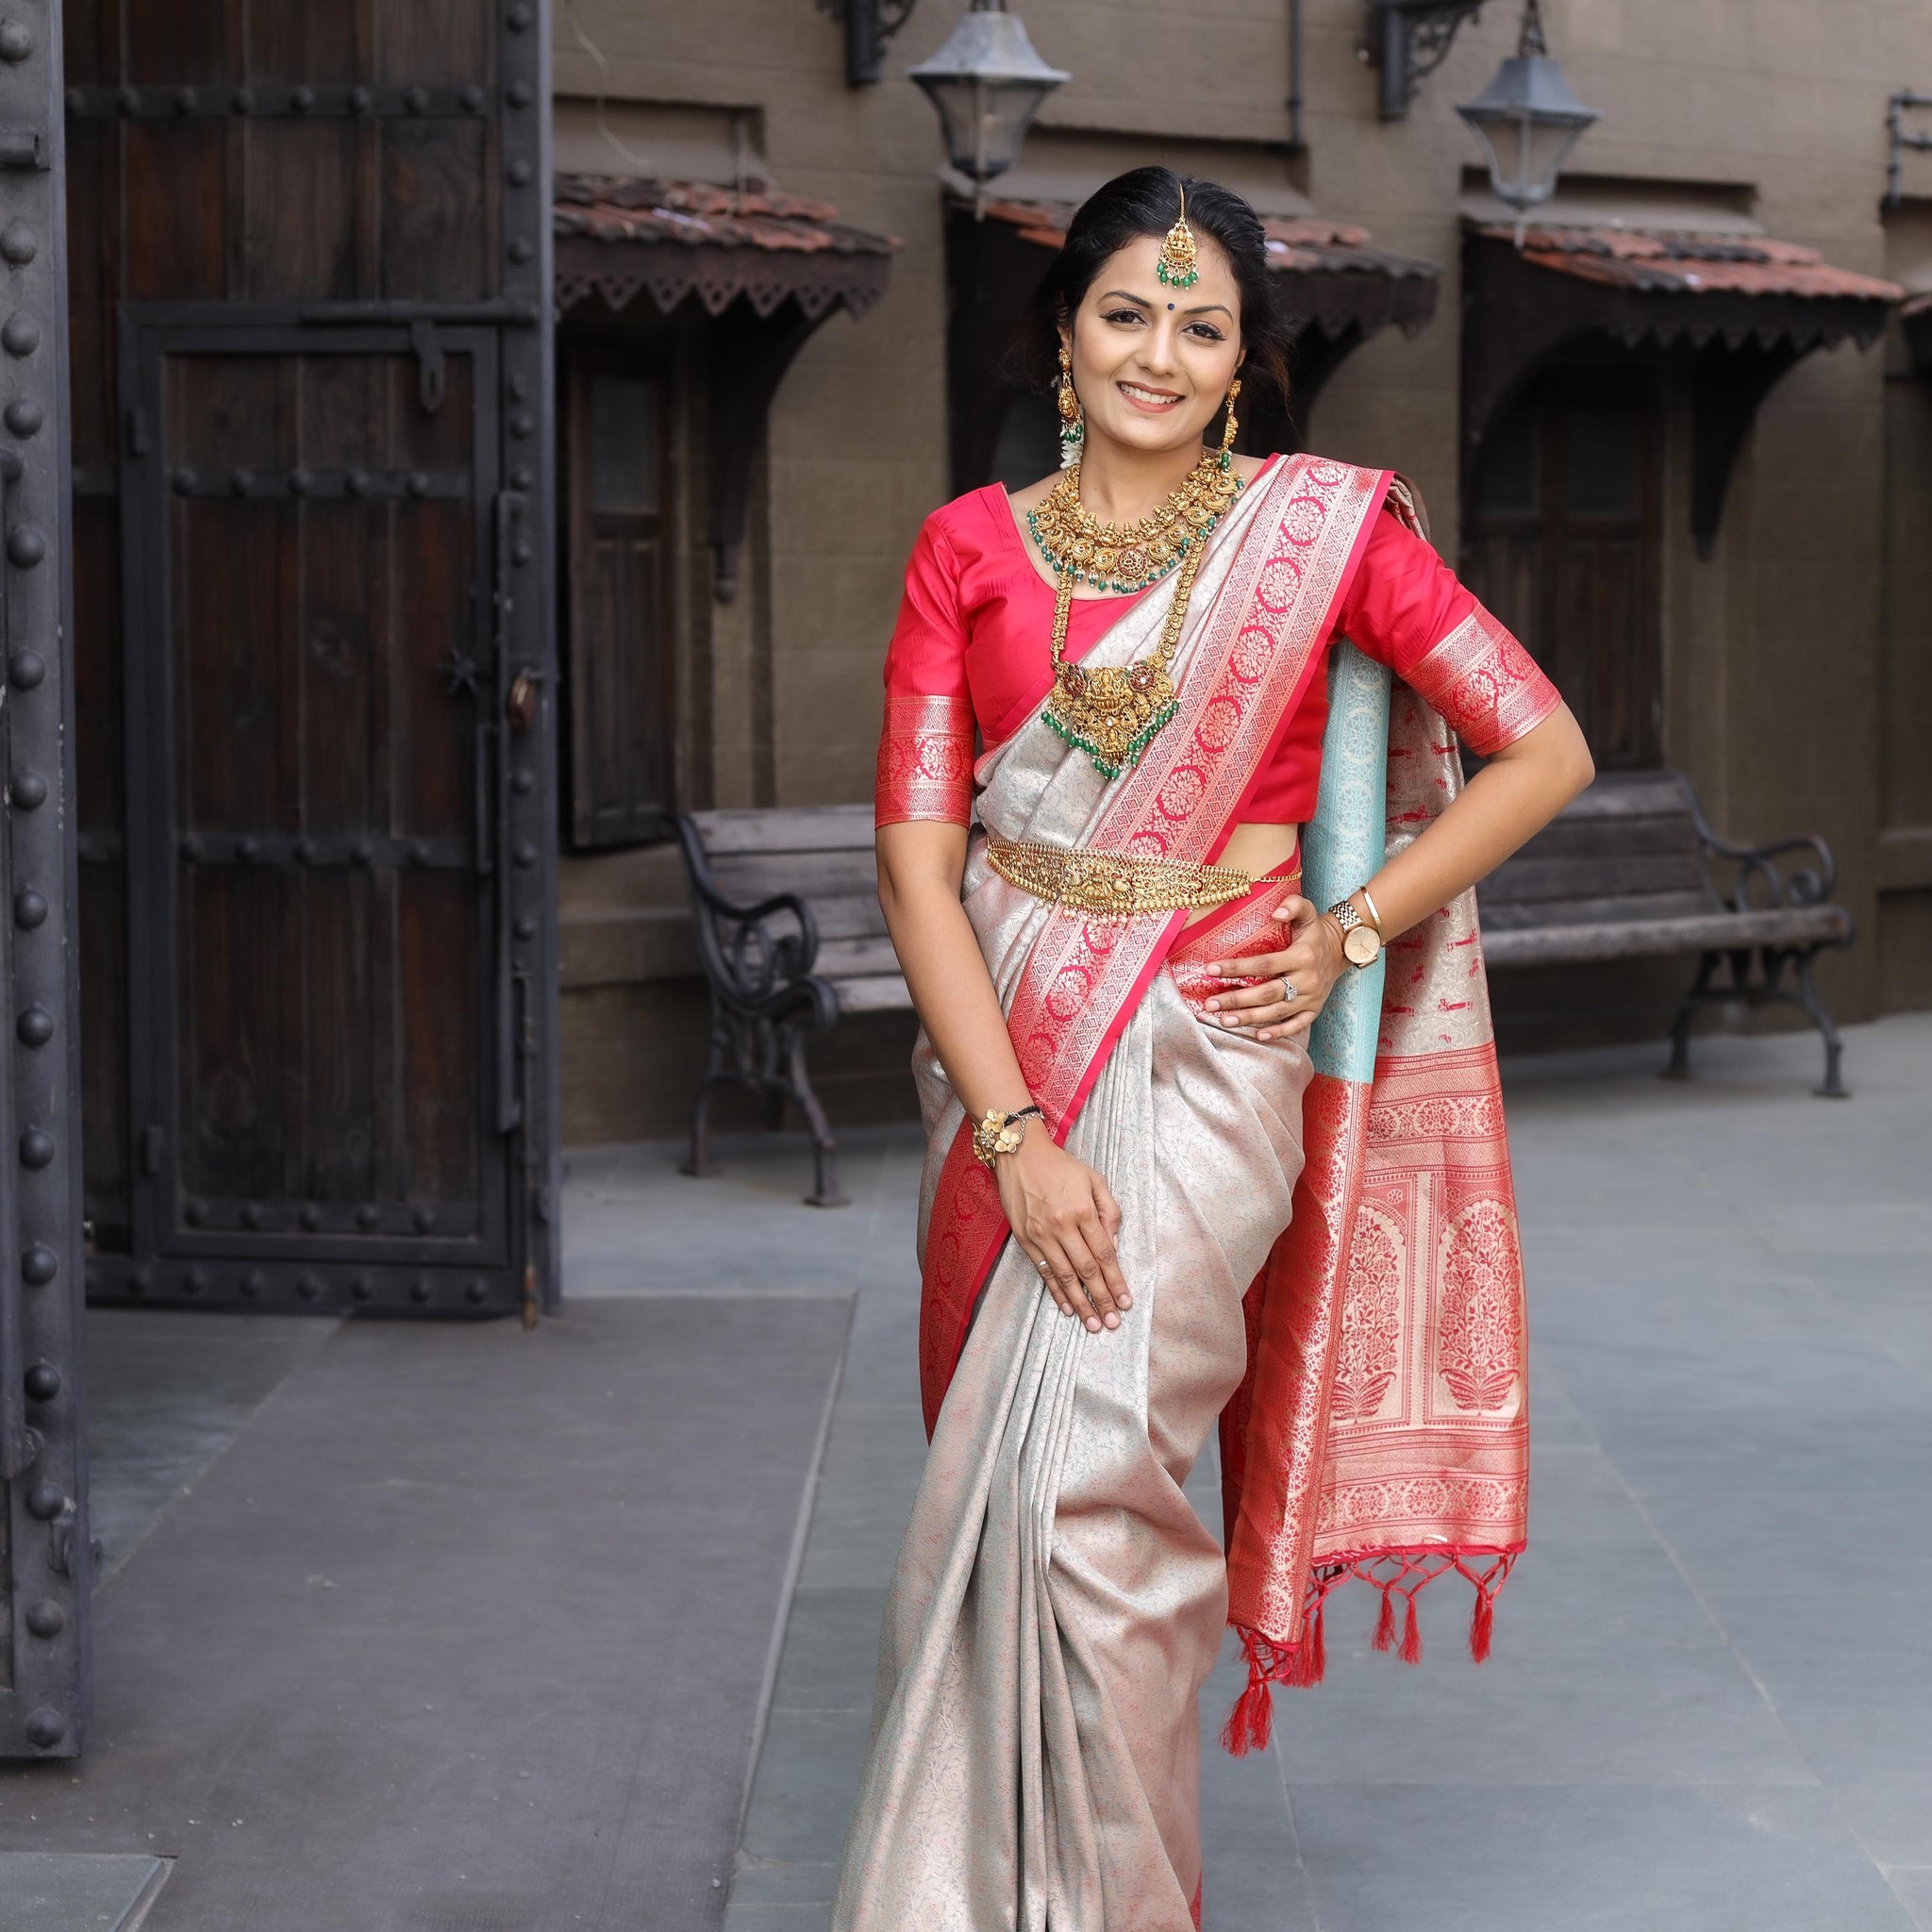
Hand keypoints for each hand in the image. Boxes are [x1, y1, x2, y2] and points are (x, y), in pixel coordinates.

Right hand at [993, 1128, 1130, 1332]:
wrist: (1019, 1154)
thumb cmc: (1060, 1166)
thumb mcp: (1094, 1179)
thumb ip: (1109, 1211)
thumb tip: (1114, 1245)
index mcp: (1082, 1211)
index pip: (1104, 1254)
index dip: (1116, 1281)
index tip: (1125, 1301)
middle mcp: (1062, 1226)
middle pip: (1086, 1270)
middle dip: (1101, 1299)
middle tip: (1112, 1322)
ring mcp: (1041, 1235)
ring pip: (1065, 1276)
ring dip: (1080, 1303)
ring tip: (1092, 1323)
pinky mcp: (1024, 1239)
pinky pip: (1044, 1271)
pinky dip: (1056, 1292)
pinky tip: (1067, 1307)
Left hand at [1202, 894, 1345, 1042]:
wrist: (1342, 948)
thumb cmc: (1315, 931)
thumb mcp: (1308, 911)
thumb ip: (1293, 905)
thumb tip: (1275, 914)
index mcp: (1302, 956)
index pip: (1264, 964)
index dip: (1237, 968)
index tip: (1210, 969)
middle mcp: (1307, 979)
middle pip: (1267, 994)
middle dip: (1236, 1000)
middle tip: (1210, 1004)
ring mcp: (1312, 998)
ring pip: (1277, 1012)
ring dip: (1249, 1019)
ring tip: (1224, 1021)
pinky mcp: (1314, 1010)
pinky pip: (1296, 1025)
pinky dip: (1278, 1032)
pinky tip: (1257, 1036)